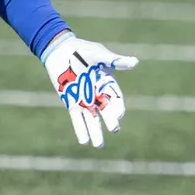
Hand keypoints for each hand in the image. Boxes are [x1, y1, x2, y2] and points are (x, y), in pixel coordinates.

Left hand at [41, 33, 138, 147]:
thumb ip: (114, 61)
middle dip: (109, 120)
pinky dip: (80, 128)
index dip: (118, 106)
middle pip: (105, 110)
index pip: (116, 98)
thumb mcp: (99, 54)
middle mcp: (97, 93)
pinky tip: (83, 140)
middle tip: (114, 129)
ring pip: (91, 118)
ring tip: (98, 145)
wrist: (60, 50)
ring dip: (95, 131)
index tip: (118, 114)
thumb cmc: (81, 50)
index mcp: (107, 82)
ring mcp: (84, 99)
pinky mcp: (71, 101)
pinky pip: (76, 117)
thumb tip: (134, 62)